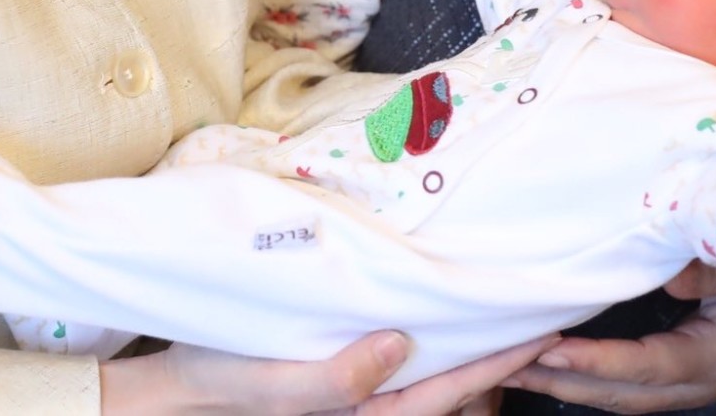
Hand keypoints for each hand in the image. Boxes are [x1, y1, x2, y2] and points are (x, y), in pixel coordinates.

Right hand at [100, 329, 562, 414]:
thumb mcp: (276, 381)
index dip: (497, 365)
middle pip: (449, 388)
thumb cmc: (222, 380)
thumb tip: (399, 346)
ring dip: (464, 347)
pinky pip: (398, 357)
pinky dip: (428, 337)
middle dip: (495, 360)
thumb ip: (338, 377)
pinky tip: (436, 311)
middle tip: (539, 318)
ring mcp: (356, 388)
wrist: (174, 384)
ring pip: (428, 374)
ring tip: (501, 313)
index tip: (541, 335)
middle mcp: (368, 406)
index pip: (448, 392)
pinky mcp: (339, 367)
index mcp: (363, 414)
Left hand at [505, 266, 715, 412]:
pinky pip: (622, 387)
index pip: (647, 366)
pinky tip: (546, 367)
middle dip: (561, 382)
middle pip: (620, 393)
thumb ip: (710, 269)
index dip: (598, 362)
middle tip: (504, 363)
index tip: (550, 352)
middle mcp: (693, 383)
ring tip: (507, 367)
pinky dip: (582, 379)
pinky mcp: (673, 379)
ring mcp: (683, 387)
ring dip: (563, 384)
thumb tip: (664, 271)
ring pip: (616, 396)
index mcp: (713, 358)